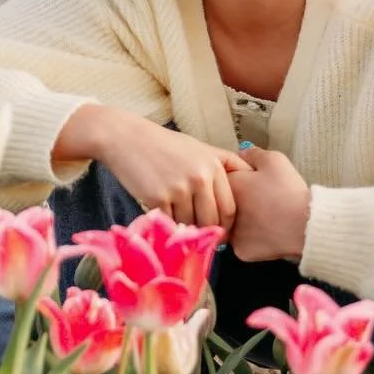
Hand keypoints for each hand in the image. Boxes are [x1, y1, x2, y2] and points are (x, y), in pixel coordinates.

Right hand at [56, 105, 249, 228]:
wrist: (126, 139)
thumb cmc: (164, 144)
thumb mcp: (199, 148)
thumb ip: (222, 164)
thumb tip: (247, 182)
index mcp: (213, 166)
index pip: (230, 208)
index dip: (226, 225)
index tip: (218, 231)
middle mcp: (200, 178)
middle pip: (212, 220)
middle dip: (206, 231)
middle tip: (198, 234)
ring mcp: (179, 189)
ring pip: (191, 224)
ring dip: (185, 227)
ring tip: (178, 220)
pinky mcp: (158, 198)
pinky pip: (170, 222)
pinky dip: (168, 223)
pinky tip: (163, 214)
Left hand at [228, 146, 311, 260]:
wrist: (304, 224)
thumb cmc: (288, 190)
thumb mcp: (274, 161)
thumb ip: (253, 154)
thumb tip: (242, 153)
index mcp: (228, 186)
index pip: (219, 180)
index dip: (237, 181)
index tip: (252, 184)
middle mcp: (221, 210)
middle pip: (222, 205)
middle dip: (236, 202)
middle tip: (259, 203)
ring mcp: (229, 233)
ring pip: (230, 226)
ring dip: (241, 222)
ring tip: (264, 219)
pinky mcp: (240, 251)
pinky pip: (242, 244)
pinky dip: (252, 240)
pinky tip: (266, 234)